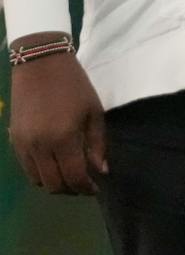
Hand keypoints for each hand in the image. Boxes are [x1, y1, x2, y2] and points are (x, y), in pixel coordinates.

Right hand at [6, 44, 105, 194]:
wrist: (40, 65)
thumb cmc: (74, 85)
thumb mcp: (94, 111)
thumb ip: (97, 143)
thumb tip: (101, 170)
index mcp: (63, 138)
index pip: (74, 177)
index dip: (86, 187)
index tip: (97, 188)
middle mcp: (39, 147)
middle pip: (53, 185)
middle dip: (71, 189)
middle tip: (85, 184)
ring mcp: (23, 145)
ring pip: (37, 180)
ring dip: (54, 183)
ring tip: (70, 175)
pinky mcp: (14, 141)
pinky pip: (26, 168)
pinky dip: (41, 173)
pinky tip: (54, 165)